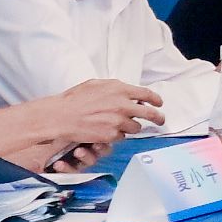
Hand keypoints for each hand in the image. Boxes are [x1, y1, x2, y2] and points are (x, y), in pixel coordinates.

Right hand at [25, 80, 164, 158]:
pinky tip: (105, 131)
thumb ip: (115, 88)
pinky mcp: (112, 135)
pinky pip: (121, 137)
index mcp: (120, 90)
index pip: (147, 94)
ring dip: (131, 127)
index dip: (156, 99)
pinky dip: (116, 135)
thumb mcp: (97, 85)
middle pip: (150, 113)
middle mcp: (123, 105)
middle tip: (160, 120)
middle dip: (158, 117)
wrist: (61, 115)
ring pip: (135, 127)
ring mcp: (118, 121)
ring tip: (119, 125)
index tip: (159, 103)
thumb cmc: (75, 99)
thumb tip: (127, 91)